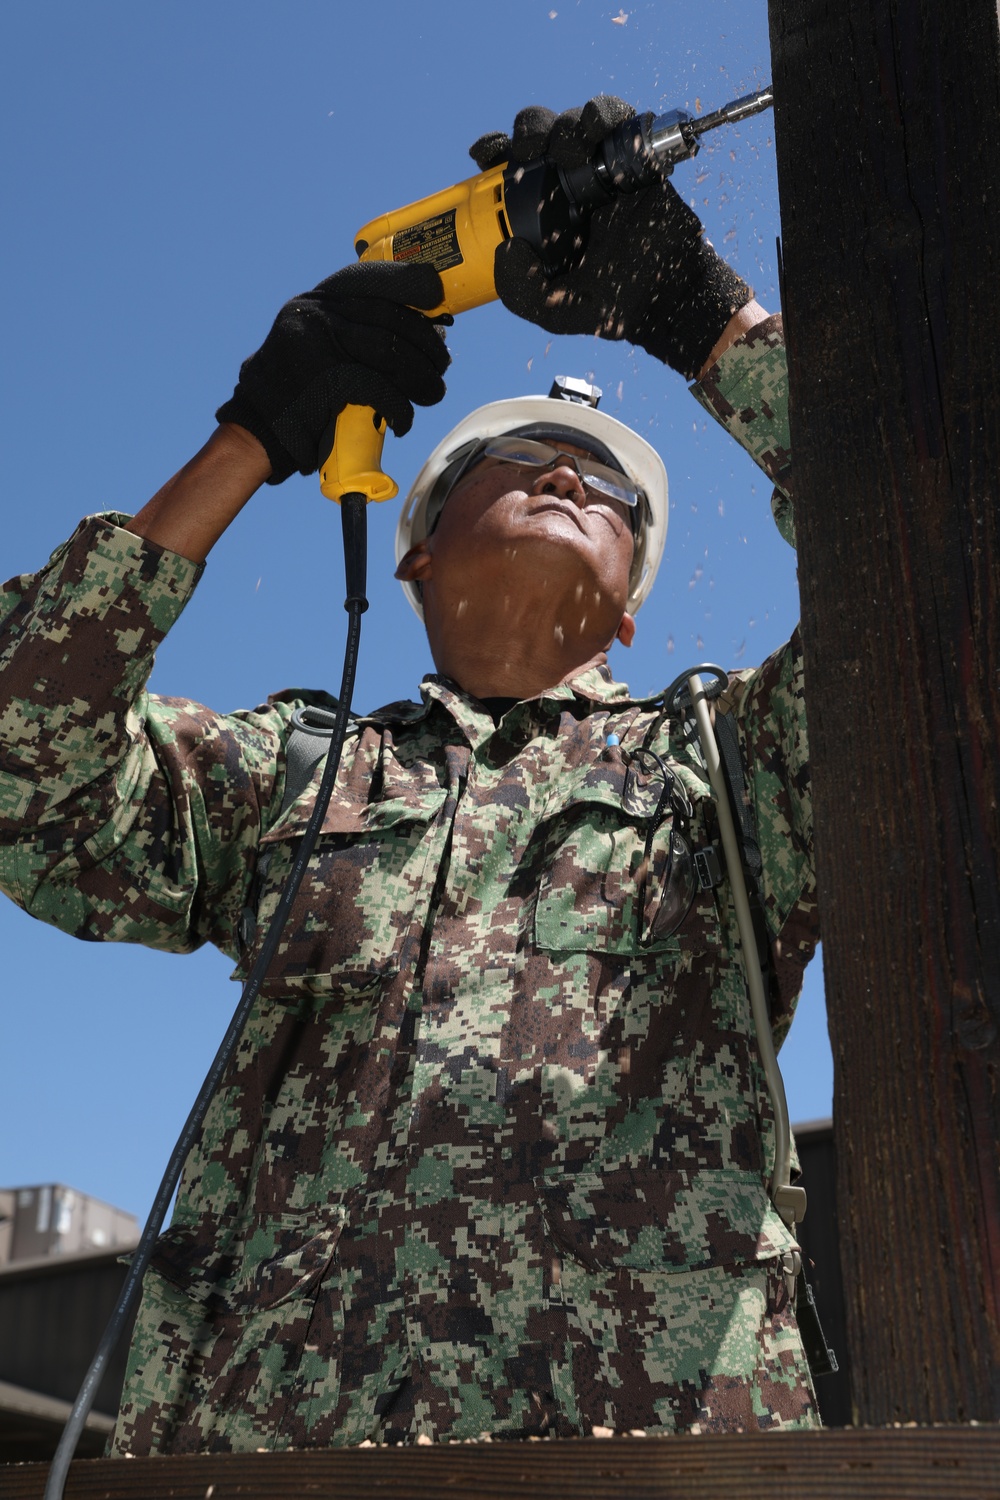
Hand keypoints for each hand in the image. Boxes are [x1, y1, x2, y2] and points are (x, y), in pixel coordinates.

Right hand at [216, 262, 450, 484]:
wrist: (258, 429)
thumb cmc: (297, 394)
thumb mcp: (315, 345)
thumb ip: (352, 331)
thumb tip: (419, 333)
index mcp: (314, 302)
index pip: (367, 278)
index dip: (406, 284)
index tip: (434, 296)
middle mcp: (314, 314)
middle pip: (387, 317)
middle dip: (424, 342)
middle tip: (441, 363)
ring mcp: (317, 343)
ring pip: (388, 350)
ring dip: (420, 375)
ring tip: (433, 392)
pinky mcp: (324, 379)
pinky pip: (378, 387)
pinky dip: (398, 406)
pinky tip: (403, 420)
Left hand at [469, 97, 751, 378]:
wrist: (669, 298)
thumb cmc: (612, 306)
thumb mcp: (553, 311)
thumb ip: (520, 291)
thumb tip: (506, 247)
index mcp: (541, 212)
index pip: (509, 169)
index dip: (493, 151)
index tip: (484, 155)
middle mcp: (567, 184)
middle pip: (538, 134)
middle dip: (529, 132)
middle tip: (532, 152)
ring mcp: (601, 169)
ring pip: (574, 120)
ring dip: (566, 125)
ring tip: (573, 153)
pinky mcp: (635, 159)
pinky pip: (618, 120)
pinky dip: (605, 115)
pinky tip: (598, 134)